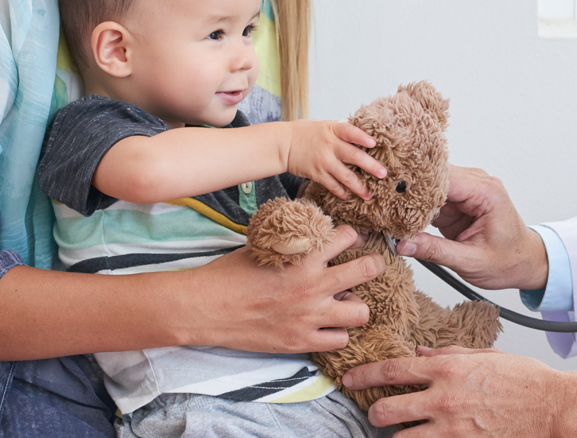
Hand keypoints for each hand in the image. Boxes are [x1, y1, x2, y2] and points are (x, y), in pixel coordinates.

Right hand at [170, 225, 381, 351]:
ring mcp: (310, 316)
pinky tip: (325, 325)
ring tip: (343, 302)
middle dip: (371, 265)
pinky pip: (340, 339)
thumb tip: (310, 235)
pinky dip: (336, 332)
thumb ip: (293, 244)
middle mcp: (313, 285)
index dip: (350, 237)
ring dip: (354, 305)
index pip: (347, 236)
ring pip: (361, 312)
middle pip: (367, 269)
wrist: (205, 308)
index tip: (350, 241)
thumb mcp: (263, 248)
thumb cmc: (229, 274)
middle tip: (365, 266)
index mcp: (303, 256)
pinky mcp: (301, 341)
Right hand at [286, 120, 385, 200]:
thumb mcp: (324, 125)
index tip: (374, 143)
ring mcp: (323, 161)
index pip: (350, 132)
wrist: (283, 144)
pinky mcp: (317, 174)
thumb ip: (341, 131)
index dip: (362, 137)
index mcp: (332, 130)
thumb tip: (362, 136)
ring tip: (369, 194)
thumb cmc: (305, 133)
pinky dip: (342, 192)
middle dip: (370, 166)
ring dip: (359, 187)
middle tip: (383, 174)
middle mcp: (329, 145)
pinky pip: (332, 185)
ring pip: (345, 176)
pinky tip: (350, 196)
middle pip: (354, 156)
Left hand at [343, 346, 576, 436]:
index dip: (365, 375)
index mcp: (448, 370)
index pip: (393, 370)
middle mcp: (444, 398)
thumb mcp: (484, 355)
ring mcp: (451, 427)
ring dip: (396, 435)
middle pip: (387, 410)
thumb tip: (421, 355)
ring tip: (399, 432)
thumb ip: (448, 354)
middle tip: (375, 413)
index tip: (350, 378)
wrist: (552, 407)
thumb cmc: (524, 380)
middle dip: (374, 413)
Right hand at [394, 166, 547, 290]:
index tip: (392, 190)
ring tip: (390, 210)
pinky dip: (418, 207)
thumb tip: (403, 244)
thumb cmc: (508, 261)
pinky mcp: (459, 202)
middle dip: (411, 189)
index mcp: (487, 193)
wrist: (525, 263)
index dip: (418, 183)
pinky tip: (403, 217)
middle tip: (384, 200)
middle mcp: (478, 184)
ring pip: (430, 186)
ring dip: (412, 198)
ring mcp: (468, 191)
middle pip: (435, 177)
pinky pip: (432, 198)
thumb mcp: (471, 262)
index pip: (446, 178)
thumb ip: (436, 251)